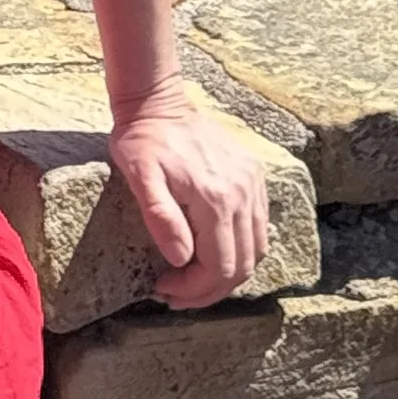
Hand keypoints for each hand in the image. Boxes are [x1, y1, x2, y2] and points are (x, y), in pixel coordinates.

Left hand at [109, 86, 273, 308]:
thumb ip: (161, 217)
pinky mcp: (255, 177)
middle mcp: (243, 195)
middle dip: (210, 291)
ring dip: (228, 275)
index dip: (194, 290)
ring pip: (256, 251)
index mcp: (215, 198)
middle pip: (242, 266)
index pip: (219, 267)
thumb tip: (180, 259)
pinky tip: (213, 253)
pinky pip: (259, 228)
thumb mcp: (138, 176)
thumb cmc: (142, 141)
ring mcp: (253, 185)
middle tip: (177, 296)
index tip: (165, 290)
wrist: (159, 102)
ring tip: (194, 281)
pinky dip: (241, 249)